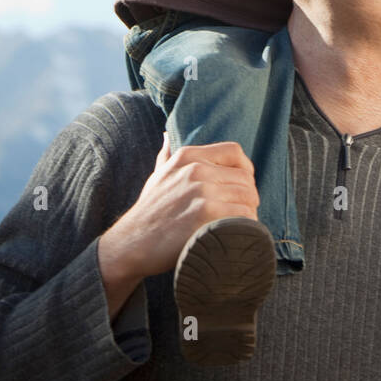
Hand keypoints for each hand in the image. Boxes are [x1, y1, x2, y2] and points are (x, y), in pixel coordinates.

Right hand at [99, 137, 259, 296]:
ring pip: (247, 197)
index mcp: (187, 156)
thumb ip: (166, 156)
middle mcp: (196, 169)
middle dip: (248, 197)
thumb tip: (167, 137)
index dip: (246, 169)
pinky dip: (246, 228)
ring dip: (249, 213)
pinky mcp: (206, 215)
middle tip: (242, 213)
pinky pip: (243, 217)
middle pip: (245, 178)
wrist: (131, 243)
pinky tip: (236, 235)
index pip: (234, 151)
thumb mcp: (157, 177)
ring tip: (239, 226)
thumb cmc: (148, 212)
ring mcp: (201, 191)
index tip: (243, 186)